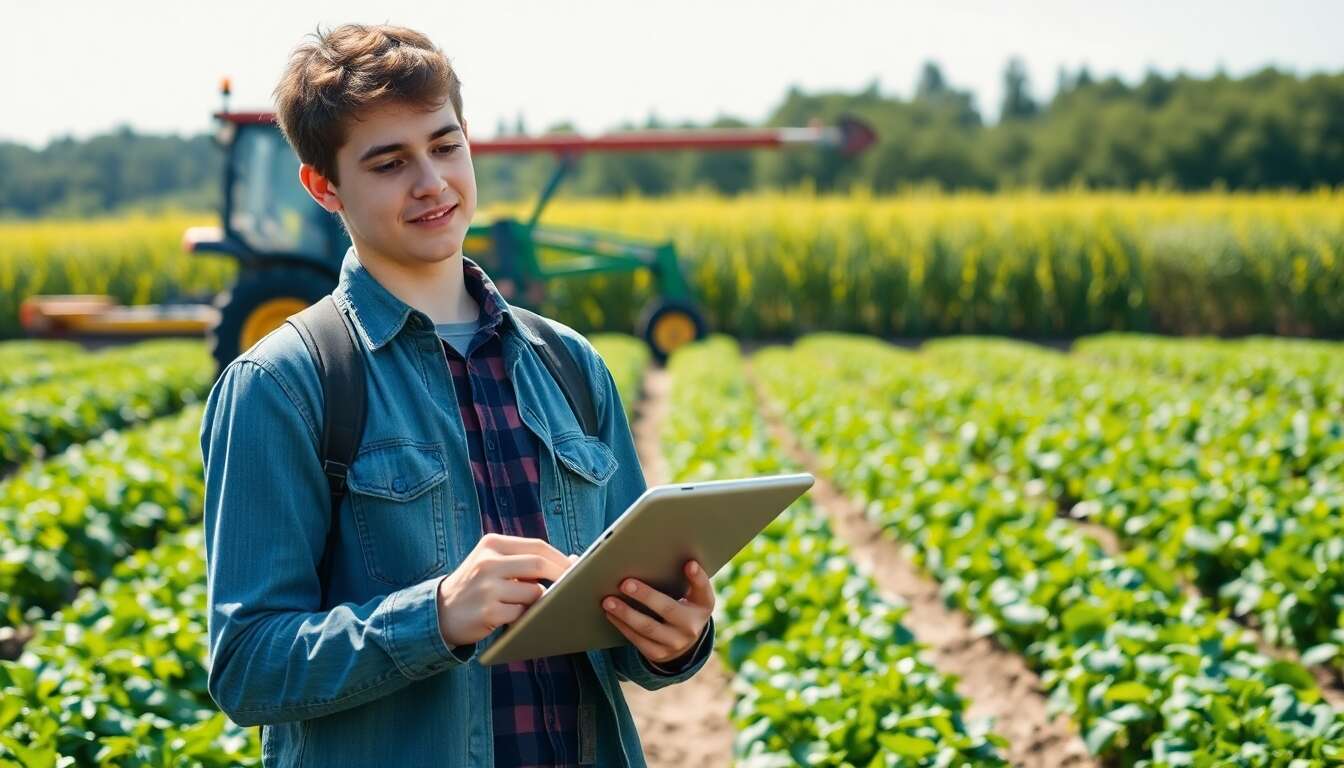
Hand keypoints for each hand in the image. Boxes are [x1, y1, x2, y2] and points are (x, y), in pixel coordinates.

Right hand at [436, 533, 574, 646]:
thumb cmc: (477, 585)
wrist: (440, 612)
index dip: (560, 557)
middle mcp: (488, 562)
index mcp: (492, 544)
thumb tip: (573, 559)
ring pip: (533, 592)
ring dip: (537, 601)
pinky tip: (510, 616)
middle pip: (538, 564)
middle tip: (574, 585)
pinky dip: (523, 617)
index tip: (577, 567)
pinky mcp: (488, 611)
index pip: (536, 546)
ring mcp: (487, 587)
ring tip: (525, 604)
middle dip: (561, 575)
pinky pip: (521, 613)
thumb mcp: (494, 563)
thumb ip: (525, 559)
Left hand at [602, 560, 714, 664]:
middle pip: (667, 609)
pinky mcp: (658, 653)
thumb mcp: (693, 595)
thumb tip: (669, 559)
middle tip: (624, 583)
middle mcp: (692, 627)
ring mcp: (675, 643)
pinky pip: (637, 639)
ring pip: (647, 627)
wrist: (684, 642)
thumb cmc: (684, 607)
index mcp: (703, 606)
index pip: (703, 590)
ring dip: (625, 613)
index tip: (689, 564)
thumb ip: (686, 579)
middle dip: (645, 596)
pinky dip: (622, 625)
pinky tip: (611, 614)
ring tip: (608, 601)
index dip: (698, 577)